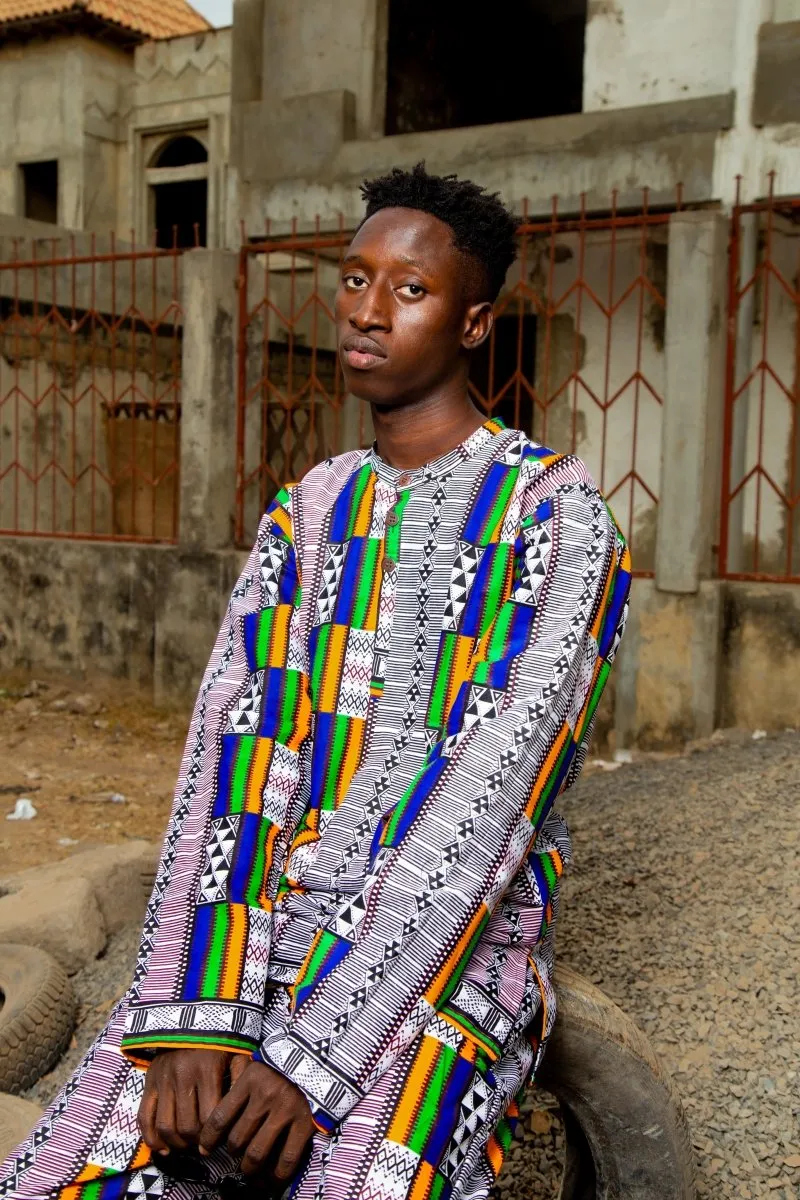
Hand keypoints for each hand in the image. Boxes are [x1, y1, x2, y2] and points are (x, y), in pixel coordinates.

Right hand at [138, 1048, 233, 1155]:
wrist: (190, 1018)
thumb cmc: (218, 1038)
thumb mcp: (236, 1051)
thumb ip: (241, 1078)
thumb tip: (243, 1107)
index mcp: (206, 1070)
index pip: (208, 1118)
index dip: (214, 1135)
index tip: (220, 1140)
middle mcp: (182, 1076)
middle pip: (187, 1126)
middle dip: (196, 1142)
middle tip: (204, 1145)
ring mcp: (162, 1080)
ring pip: (165, 1126)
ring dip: (176, 1143)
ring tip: (187, 1145)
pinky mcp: (149, 1082)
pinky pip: (144, 1117)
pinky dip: (151, 1138)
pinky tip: (163, 1148)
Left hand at [199, 1060, 313, 1179]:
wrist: (321, 1055)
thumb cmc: (284, 1063)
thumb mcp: (258, 1066)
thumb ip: (240, 1090)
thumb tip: (218, 1126)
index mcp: (250, 1079)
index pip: (220, 1117)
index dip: (208, 1140)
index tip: (204, 1150)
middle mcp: (265, 1095)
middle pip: (237, 1139)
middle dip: (233, 1153)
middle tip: (235, 1155)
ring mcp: (286, 1110)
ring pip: (257, 1153)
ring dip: (249, 1168)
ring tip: (250, 1169)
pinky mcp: (306, 1123)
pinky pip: (286, 1159)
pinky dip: (276, 1176)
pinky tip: (271, 1180)